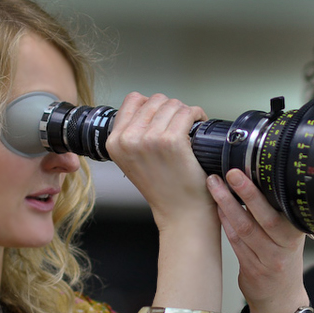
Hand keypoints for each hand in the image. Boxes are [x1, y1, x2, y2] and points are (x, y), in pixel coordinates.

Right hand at [106, 93, 212, 228]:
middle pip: (155, 100)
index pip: (132, 100)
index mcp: (114, 143)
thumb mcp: (133, 161)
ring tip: (189, 127)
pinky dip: (197, 115)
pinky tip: (198, 125)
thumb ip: (131, 135)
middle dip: (170, 109)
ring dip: (185, 112)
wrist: (181, 213)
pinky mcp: (172, 141)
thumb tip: (145, 105)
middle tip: (179, 124)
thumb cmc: (163, 189)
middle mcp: (129, 140)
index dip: (151, 105)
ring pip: (173, 104)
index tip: (163, 116)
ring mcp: (150, 139)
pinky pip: (188, 112)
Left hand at [206, 169, 306, 312]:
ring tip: (214, 185)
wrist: (281, 299)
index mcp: (296, 231)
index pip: (283, 206)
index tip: (254, 168)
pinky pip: (236, 242)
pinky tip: (217, 208)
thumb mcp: (288, 236)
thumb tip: (257, 179)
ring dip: (227, 205)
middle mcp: (285, 246)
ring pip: (245, 229)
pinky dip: (225, 223)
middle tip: (231, 173)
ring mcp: (269, 260)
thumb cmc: (282, 261)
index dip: (267, 188)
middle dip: (247, 193)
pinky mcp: (252, 269)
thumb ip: (277, 214)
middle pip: (265, 217)